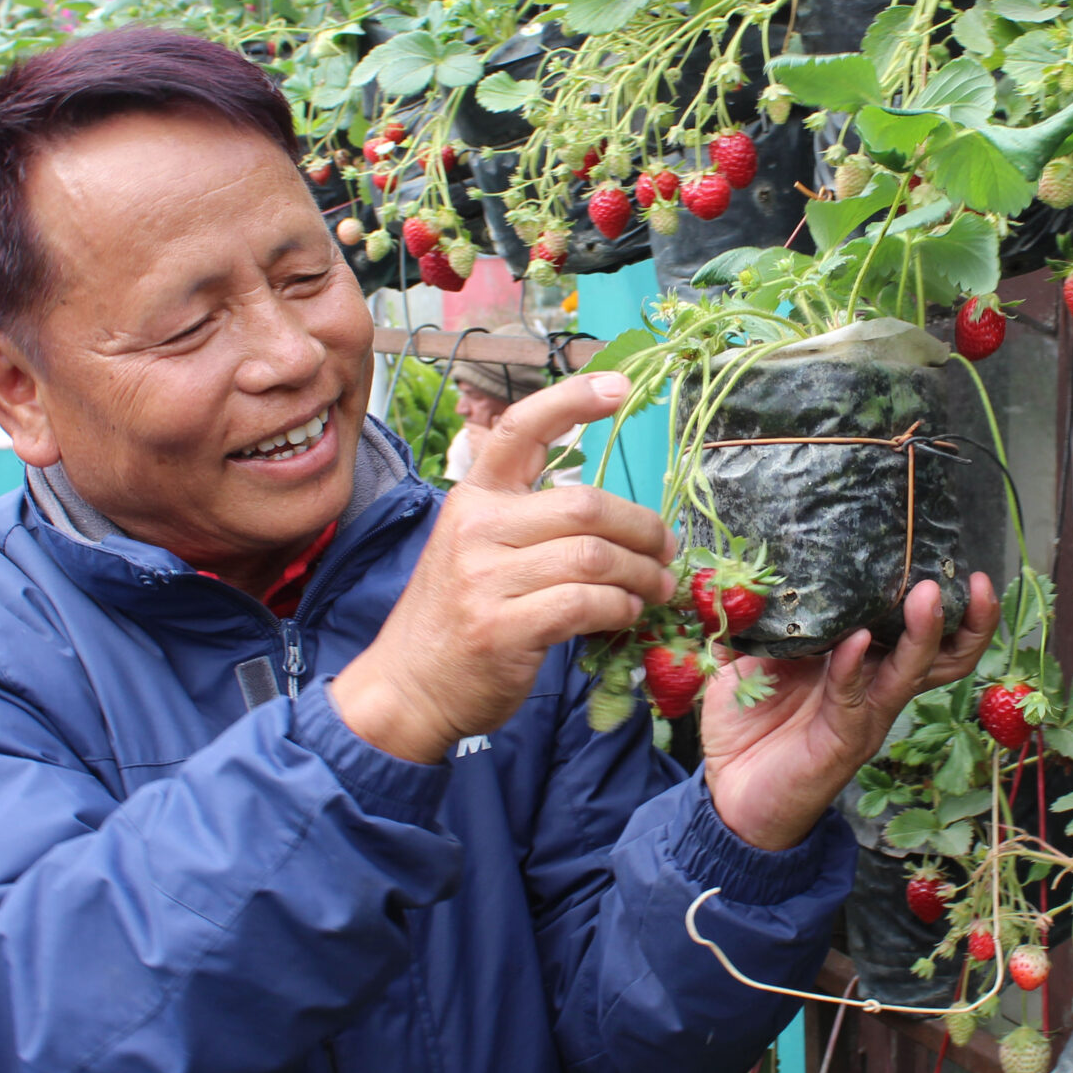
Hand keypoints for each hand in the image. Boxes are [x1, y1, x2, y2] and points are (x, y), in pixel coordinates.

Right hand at [335, 374, 675, 763]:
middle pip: (585, 505)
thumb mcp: (475, 548)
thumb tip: (614, 517)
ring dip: (642, 574)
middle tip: (666, 549)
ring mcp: (486, 579)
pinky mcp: (502, 628)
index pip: (522, 429)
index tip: (621, 386)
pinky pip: (585, 604)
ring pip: (593, 556)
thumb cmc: (456, 615)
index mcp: (474, 497)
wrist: (407, 686)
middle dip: (642, 527)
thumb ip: (529, 521)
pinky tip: (626, 613)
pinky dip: (621, 608)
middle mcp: (477, 528)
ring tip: (656, 586)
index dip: (573, 400)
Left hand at [699, 574, 1001, 851]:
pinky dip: (855, 667)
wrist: (726, 789)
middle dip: (969, 619)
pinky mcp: (844, 742)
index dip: (943, 596)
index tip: (948, 556)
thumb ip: (754, 617)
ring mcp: (866, 715)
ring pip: (914, 673)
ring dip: (925, 634)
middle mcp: (876, 685)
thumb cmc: (746, 721)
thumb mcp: (747, 656)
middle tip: (976, 581)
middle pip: (945, 654)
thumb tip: (742, 569)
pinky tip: (857, 639)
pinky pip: (858, 700)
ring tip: (929, 596)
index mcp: (862, 658)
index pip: (917, 625)